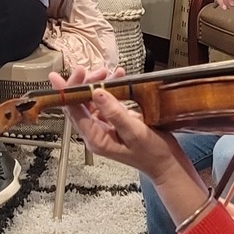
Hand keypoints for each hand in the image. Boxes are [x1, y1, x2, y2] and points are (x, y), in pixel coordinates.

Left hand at [46, 66, 184, 178]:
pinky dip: (109, 89)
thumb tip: (96, 93)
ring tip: (108, 72)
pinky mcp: (113, 122)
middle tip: (95, 70)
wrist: (167, 162)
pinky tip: (118, 79)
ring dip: (97, 85)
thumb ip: (115, 113)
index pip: (73, 111)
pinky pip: (105, 102)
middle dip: (85, 84)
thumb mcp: (135, 131)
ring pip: (91, 101)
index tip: (66, 75)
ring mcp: (103, 127)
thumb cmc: (152, 153)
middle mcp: (95, 133)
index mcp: (95, 138)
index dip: (68, 91)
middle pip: (79, 104)